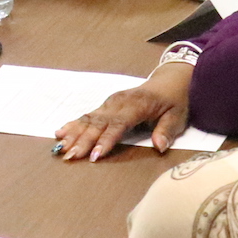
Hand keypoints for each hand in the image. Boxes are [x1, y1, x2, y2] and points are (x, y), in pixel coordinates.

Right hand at [52, 62, 192, 160]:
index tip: (94, 155)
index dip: (105, 140)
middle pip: (98, 123)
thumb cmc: (173, 101)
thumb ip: (166, 131)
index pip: (117, 124)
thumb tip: (159, 147)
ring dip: (74, 134)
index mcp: (136, 105)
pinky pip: (88, 115)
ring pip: (89, 119)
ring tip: (60, 148)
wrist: (168, 81)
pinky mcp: (106, 105)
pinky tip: (60, 132)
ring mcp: (111, 102)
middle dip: (82, 140)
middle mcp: (119, 102)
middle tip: (70, 156)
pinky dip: (73, 124)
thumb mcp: (177, 116)